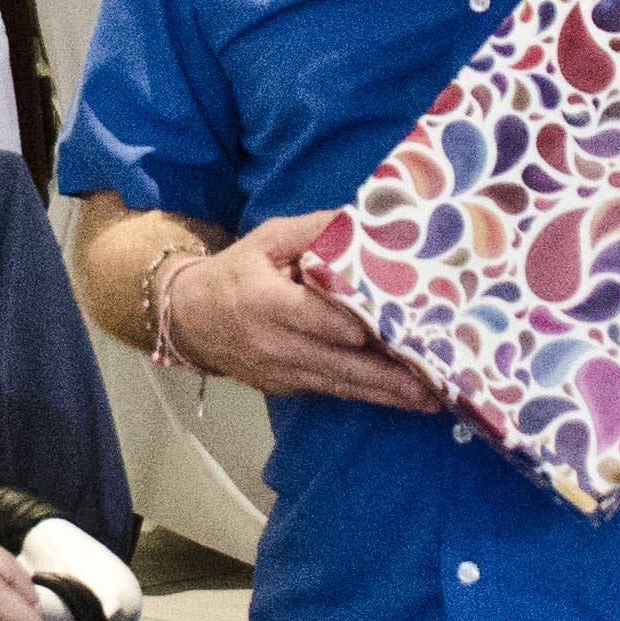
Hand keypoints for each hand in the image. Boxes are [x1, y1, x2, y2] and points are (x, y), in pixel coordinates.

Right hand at [167, 211, 443, 410]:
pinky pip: (329, 391)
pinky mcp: (285, 388)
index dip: (343, 327)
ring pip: (337, 385)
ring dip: (383, 394)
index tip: (379, 334)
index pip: (309, 317)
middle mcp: (272, 344)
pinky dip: (364, 393)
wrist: (190, 318)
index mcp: (264, 302)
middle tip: (428, 384)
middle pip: (334, 363)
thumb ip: (314, 230)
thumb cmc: (237, 272)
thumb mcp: (267, 239)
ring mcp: (279, 372)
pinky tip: (396, 396)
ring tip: (427, 399)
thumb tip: (364, 221)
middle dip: (383, 377)